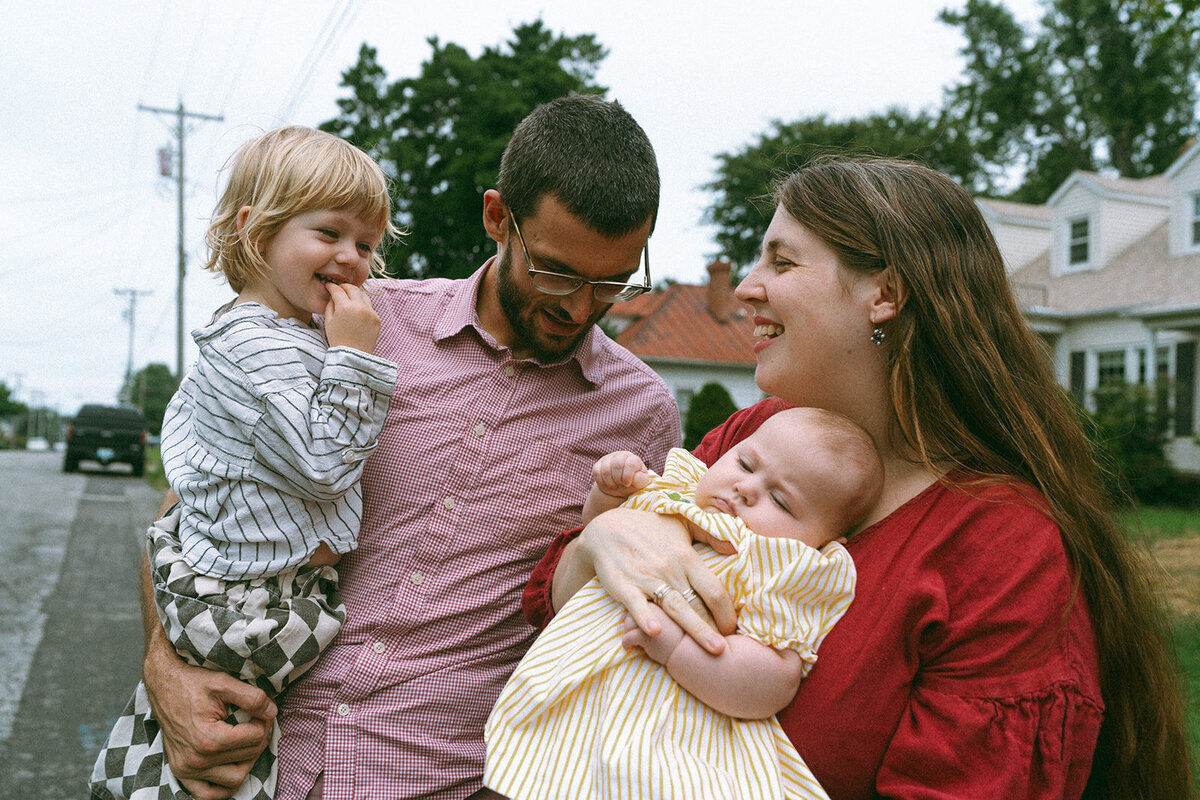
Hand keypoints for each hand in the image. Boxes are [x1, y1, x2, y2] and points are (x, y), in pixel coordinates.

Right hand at [142, 645, 274, 798]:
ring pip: (234, 780)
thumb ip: (252, 698)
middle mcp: (196, 759)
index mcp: (209, 738)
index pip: (256, 738)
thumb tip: (272, 712)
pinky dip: (222, 786)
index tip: (262, 711)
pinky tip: (230, 765)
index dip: (265, 721)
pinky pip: (207, 794)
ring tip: (246, 742)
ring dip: (247, 762)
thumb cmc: (192, 682)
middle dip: (259, 738)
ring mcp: (187, 769)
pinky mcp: (181, 772)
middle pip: (248, 757)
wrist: (164, 685)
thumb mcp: (224, 682)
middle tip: (257, 721)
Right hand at [323, 282, 380, 352]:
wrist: (353, 356)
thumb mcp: (328, 321)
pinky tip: (357, 311)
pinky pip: (369, 307)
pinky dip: (363, 306)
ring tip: (349, 299)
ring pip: (363, 296)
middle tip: (340, 289)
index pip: (338, 290)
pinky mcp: (377, 319)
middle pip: (353, 289)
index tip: (329, 286)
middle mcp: (360, 307)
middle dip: (345, 287)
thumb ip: (330, 304)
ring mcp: (371, 313)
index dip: (332, 287)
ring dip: (355, 295)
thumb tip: (333, 295)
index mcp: (345, 307)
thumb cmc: (337, 339)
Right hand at [573, 507, 736, 654]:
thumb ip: (709, 533)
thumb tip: (735, 548)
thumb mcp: (681, 521)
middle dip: (717, 628)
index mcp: (686, 556)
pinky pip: (637, 605)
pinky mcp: (623, 586)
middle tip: (730, 649)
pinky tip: (656, 632)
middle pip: (699, 604)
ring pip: (676, 609)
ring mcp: (647, 579)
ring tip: (714, 650)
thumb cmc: (648, 527)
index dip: (728, 612)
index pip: (714, 589)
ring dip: (697, 630)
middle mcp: (670, 569)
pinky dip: (646, 618)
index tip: (733, 628)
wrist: (606, 529)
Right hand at [592, 451, 650, 499]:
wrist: (619, 487)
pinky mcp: (598, 465)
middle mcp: (620, 455)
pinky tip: (607, 484)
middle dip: (618, 479)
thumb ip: (640, 479)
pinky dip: (601, 481)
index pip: (630, 463)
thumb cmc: (632, 484)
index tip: (627, 484)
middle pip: (617, 464)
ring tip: (614, 486)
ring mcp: (608, 459)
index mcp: (633, 459)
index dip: (628, 475)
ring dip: (610, 482)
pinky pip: (597, 472)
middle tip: (620, 485)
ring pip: (606, 470)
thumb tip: (634, 476)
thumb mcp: (640, 483)